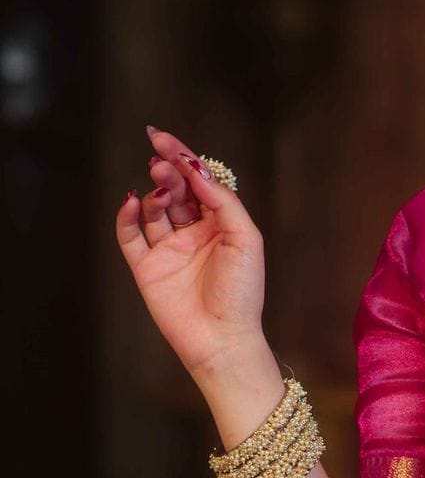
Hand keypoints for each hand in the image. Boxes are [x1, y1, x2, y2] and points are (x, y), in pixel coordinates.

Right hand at [114, 126, 266, 379]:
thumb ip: (223, 201)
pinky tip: (132, 202)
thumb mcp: (245, 239)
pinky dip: (126, 217)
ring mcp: (169, 251)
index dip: (182, 158)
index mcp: (221, 225)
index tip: (163, 138)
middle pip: (175, 191)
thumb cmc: (242, 293)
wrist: (223, 339)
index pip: (198, 182)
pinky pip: (130, 236)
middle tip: (161, 162)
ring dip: (153, 192)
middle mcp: (193, 234)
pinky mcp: (147, 269)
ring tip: (157, 188)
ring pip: (153, 209)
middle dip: (167, 172)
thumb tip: (196, 169)